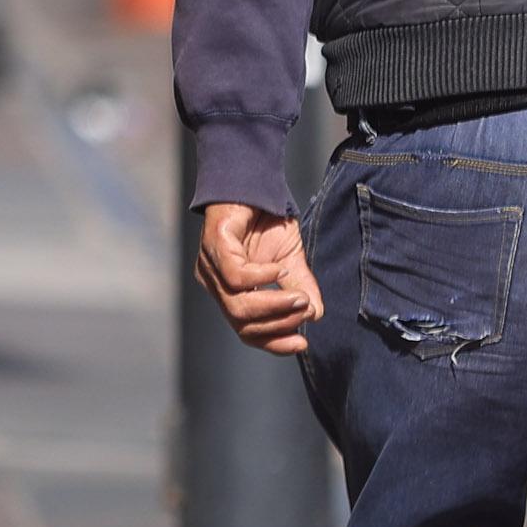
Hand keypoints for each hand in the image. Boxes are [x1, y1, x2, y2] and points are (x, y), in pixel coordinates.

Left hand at [195, 202, 323, 355]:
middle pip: (241, 323)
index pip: (246, 331)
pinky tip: (279, 270)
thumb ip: (299, 287)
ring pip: (237, 305)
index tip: (302, 344)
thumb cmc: (266, 222)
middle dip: (278, 323)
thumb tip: (315, 315)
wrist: (255, 183)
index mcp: (230, 292)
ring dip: (274, 306)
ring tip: (299, 298)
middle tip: (305, 312)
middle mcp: (215, 283)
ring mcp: (210, 265)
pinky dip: (262, 278)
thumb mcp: (289, 260)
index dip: (273, 342)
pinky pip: (235, 276)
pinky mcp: (214, 245)